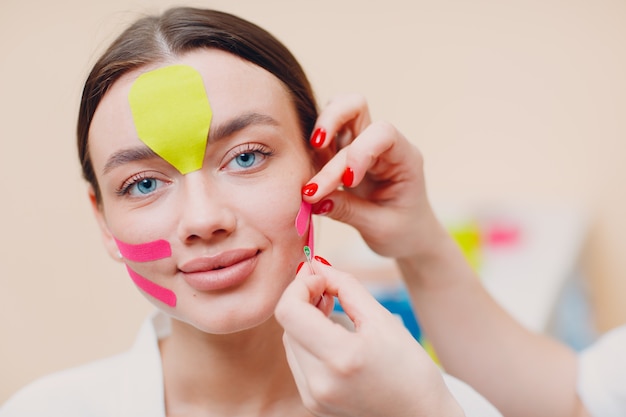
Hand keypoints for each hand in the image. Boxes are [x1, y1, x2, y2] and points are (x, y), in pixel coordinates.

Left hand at [274, 259, 463, 416]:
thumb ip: (345, 286)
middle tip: (328, 291)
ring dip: (305, 322)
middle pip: (288, 324)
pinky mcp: (312, 404)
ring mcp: (313, 396)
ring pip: (290, 341)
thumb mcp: (382, 319)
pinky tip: (333, 339)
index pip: (289, 311)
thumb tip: (318, 265)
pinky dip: (309, 343)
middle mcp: (319, 382)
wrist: (420, 416)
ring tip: (334, 315)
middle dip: (304, 301)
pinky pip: (297, 361)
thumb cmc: (410, 369)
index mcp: (341, 357)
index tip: (320, 279)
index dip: (300, 287)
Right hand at [303, 94, 440, 259]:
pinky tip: (305, 172)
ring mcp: (361, 146)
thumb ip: (348, 211)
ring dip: (319, 129)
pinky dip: (311, 151)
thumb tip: (313, 199)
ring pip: (337, 114)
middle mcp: (382, 145)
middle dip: (332, 120)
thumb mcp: (379, 227)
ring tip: (308, 154)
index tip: (348, 182)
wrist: (408, 238)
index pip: (382, 134)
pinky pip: (324, 141)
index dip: (360, 151)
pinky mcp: (342, 156)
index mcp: (404, 158)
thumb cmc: (402, 232)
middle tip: (316, 145)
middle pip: (356, 106)